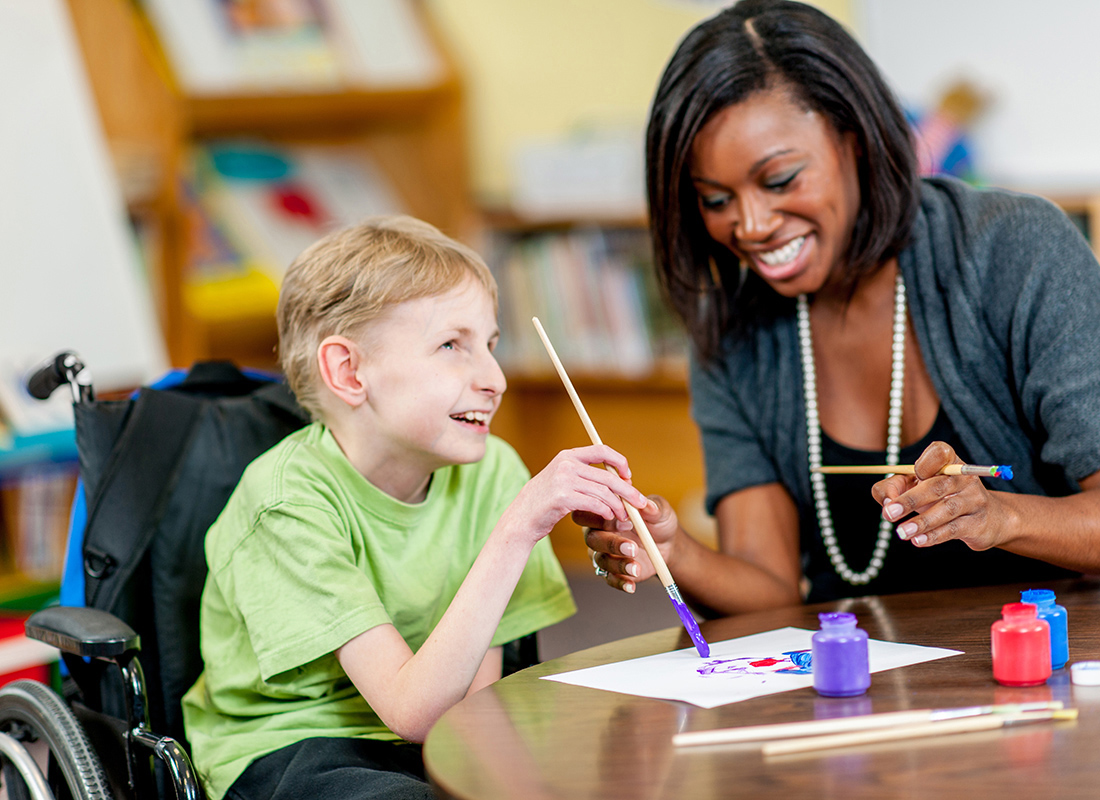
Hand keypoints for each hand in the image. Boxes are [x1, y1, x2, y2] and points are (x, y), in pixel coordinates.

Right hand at [500, 444, 649, 545]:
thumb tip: (616, 478)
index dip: (620, 462)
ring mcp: (563, 480)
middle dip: (628, 491)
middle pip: (608, 475)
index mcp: (568, 455)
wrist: (521, 519)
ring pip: (604, 492)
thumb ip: (583, 474)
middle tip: (640, 503)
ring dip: (618, 507)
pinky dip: (606, 512)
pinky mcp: (563, 497)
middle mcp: (566, 464)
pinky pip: (595, 504)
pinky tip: (609, 518)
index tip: (628, 477)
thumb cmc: (545, 503)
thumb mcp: (561, 480)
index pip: (602, 450)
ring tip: (624, 517)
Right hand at [574, 495, 676, 592]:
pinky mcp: (613, 572)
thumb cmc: (657, 520)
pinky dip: (620, 583)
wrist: (668, 544)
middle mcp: (599, 534)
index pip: (588, 513)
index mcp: (604, 514)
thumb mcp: (660, 510)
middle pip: (592, 539)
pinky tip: (632, 585)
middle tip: (632, 547)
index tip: (627, 520)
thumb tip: (647, 505)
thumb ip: (652, 507)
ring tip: (636, 568)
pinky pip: (610, 579)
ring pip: (601, 560)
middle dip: (611, 543)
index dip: (602, 517)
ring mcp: (604, 554)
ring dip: (618, 565)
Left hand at [871, 440, 1008, 550]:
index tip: (914, 475)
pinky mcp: (977, 523)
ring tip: (902, 532)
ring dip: (921, 522)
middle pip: (936, 486)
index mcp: (949, 462)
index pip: (939, 452)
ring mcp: (973, 500)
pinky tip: (918, 540)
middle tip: (889, 513)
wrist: (987, 519)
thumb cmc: (941, 498)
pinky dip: (934, 535)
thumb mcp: (915, 486)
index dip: (925, 463)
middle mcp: (964, 478)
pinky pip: (954, 529)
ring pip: (946, 509)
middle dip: (909, 500)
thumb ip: (892, 487)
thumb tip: (886, 502)